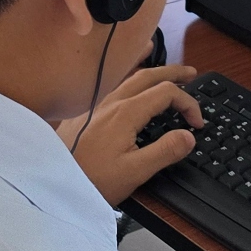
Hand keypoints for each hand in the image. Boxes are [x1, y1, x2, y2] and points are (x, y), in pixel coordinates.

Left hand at [57, 65, 205, 205]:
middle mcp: (112, 102)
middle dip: (173, 73)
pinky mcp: (87, 111)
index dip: (188, 103)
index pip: (166, 93)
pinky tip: (126, 77)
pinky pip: (113, 84)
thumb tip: (189, 136)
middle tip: (192, 73)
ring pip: (129, 77)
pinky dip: (127, 73)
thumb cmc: (93, 180)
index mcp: (126, 113)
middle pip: (148, 76)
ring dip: (152, 70)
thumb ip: (164, 152)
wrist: (52, 182)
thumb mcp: (134, 172)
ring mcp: (97, 104)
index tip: (197, 123)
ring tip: (165, 68)